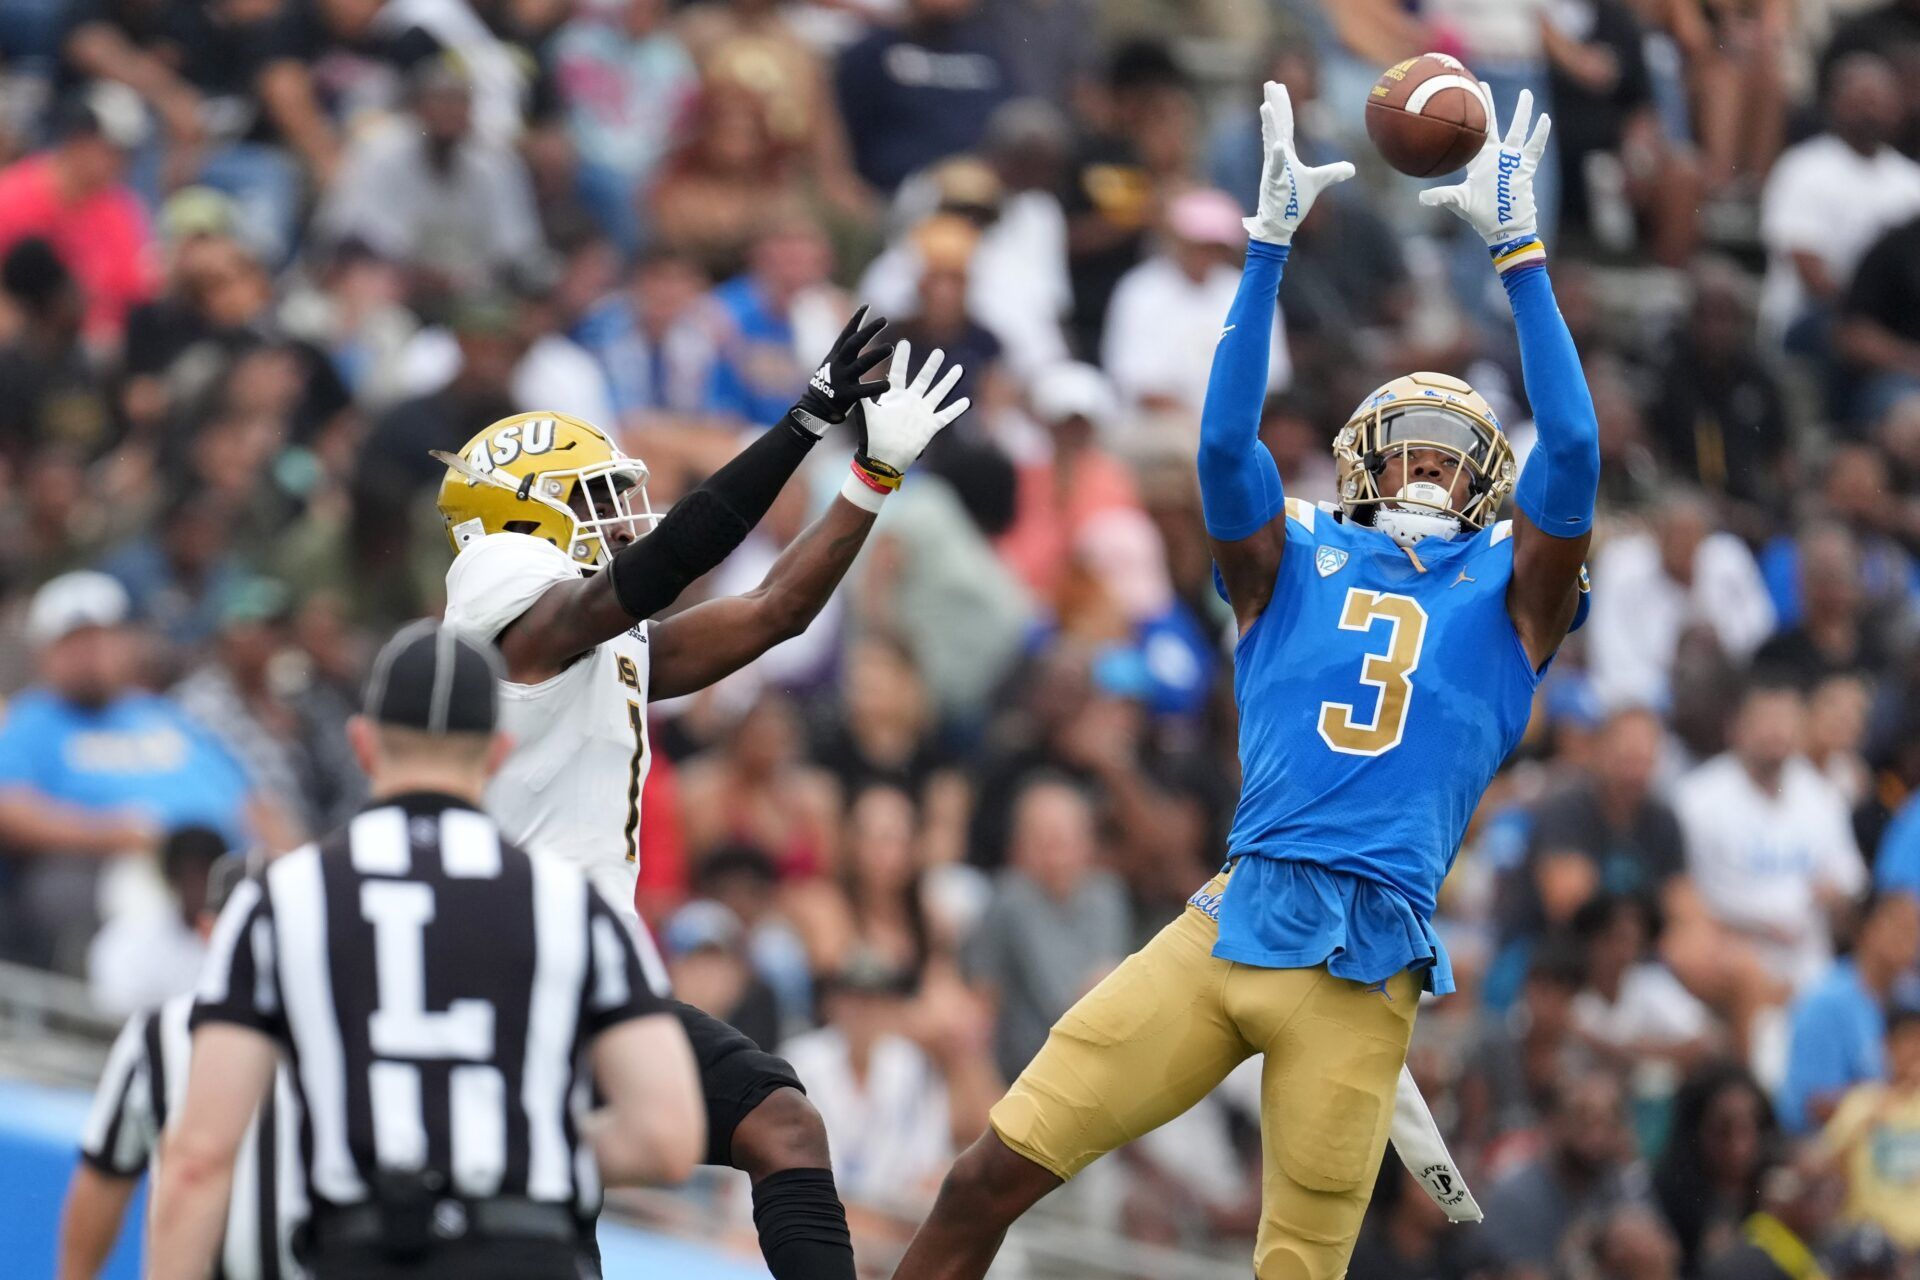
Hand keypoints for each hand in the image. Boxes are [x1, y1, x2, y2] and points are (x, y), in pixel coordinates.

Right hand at [790, 305, 890, 433]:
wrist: (813, 409)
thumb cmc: (826, 384)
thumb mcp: (831, 363)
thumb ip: (844, 350)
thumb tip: (856, 330)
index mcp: (835, 356)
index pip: (847, 334)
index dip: (856, 319)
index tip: (867, 306)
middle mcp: (838, 364)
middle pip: (854, 343)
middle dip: (868, 331)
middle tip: (884, 320)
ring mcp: (842, 379)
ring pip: (861, 364)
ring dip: (875, 355)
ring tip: (890, 347)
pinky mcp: (846, 395)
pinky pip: (864, 391)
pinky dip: (876, 388)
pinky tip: (888, 385)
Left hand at [859, 340, 968, 473]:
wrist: (883, 459)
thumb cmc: (872, 437)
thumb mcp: (867, 414)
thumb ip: (862, 397)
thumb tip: (851, 381)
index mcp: (894, 397)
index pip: (899, 373)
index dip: (901, 358)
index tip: (904, 342)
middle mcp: (910, 401)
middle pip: (923, 379)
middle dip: (932, 365)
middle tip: (939, 351)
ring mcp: (922, 413)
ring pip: (938, 392)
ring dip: (948, 381)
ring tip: (959, 368)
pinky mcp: (930, 426)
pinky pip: (946, 415)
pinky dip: (956, 409)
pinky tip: (967, 401)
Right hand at [1243, 81, 1354, 245]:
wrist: (1280, 223)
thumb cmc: (1294, 201)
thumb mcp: (1318, 182)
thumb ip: (1333, 172)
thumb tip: (1351, 168)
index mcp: (1286, 154)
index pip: (1285, 124)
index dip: (1283, 105)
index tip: (1278, 87)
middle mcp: (1277, 157)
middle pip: (1276, 125)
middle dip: (1273, 104)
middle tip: (1269, 83)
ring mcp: (1275, 168)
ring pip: (1271, 141)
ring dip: (1270, 124)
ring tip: (1266, 106)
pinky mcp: (1275, 183)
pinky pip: (1276, 167)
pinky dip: (1277, 157)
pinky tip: (1278, 146)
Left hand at [1419, 85, 1551, 246]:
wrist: (1503, 227)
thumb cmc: (1481, 215)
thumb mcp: (1459, 202)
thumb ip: (1442, 197)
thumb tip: (1420, 199)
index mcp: (1479, 160)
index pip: (1471, 135)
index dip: (1466, 121)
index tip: (1460, 102)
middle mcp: (1496, 155)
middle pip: (1492, 124)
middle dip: (1488, 105)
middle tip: (1482, 84)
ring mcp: (1512, 160)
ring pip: (1518, 130)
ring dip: (1522, 112)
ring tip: (1526, 94)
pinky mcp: (1526, 167)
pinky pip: (1534, 147)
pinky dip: (1539, 134)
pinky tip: (1544, 120)